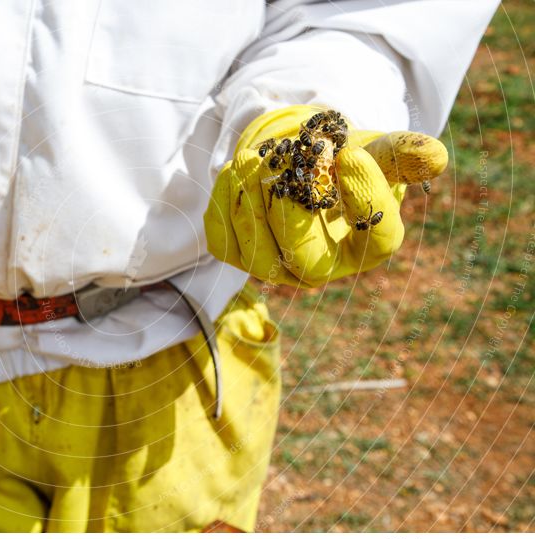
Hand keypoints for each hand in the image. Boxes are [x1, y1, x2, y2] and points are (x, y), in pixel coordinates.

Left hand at [204, 106, 446, 286]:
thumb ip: (400, 154)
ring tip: (253, 159)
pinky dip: (224, 203)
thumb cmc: (340, 161)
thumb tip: (433, 156)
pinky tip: (233, 173)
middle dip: (291, 206)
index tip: (352, 153)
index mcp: (367, 245)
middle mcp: (323, 268)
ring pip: (258, 254)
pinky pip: (224, 241)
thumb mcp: (374, 151)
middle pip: (308, 258)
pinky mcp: (240, 256)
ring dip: (251, 201)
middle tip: (284, 158)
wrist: (294, 163)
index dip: (367, 198)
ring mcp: (279, 268)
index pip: (378, 239)